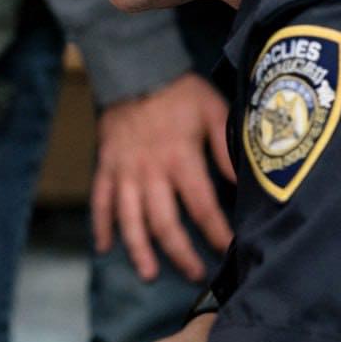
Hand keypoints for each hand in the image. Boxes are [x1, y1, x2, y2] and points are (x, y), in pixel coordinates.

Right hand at [93, 73, 233, 282]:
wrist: (136, 67)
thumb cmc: (180, 91)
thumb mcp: (213, 111)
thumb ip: (226, 148)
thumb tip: (241, 184)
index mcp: (180, 158)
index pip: (201, 206)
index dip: (217, 232)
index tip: (230, 250)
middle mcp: (150, 171)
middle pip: (163, 223)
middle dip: (180, 253)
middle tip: (195, 274)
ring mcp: (124, 171)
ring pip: (128, 219)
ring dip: (138, 249)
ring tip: (149, 274)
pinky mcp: (105, 165)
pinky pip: (99, 200)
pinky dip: (100, 225)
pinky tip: (104, 247)